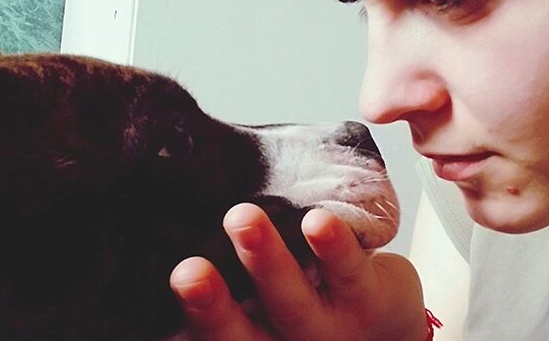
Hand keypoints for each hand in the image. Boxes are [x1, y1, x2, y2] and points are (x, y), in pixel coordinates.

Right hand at [169, 203, 427, 340]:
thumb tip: (160, 239)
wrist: (388, 332)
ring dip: (267, 260)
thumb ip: (228, 291)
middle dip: (213, 303)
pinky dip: (333, 246)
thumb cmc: (309, 310)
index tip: (169, 284)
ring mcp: (330, 327)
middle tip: (188, 270)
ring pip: (294, 298)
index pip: (217, 335)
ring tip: (242, 219)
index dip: (193, 315)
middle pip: (246, 331)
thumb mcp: (266, 311)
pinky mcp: (371, 298)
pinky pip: (351, 272)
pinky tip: (317, 220)